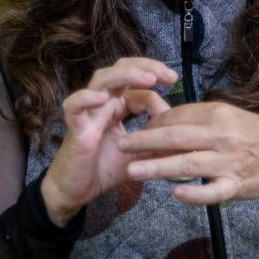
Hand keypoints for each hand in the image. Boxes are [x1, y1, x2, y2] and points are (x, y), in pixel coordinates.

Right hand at [40, 57, 174, 225]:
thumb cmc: (104, 169)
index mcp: (117, 106)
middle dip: (144, 66)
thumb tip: (185, 132)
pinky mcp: (75, 129)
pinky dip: (85, 98)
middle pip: (120, 70)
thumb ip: (157, 140)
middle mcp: (103, 104)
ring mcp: (88, 114)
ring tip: (148, 79)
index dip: (154, 74)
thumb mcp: (139, 154)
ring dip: (124, 75)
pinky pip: (73, 106)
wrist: (76, 192)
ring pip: (101, 81)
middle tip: (168, 75)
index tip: (173, 79)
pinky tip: (102, 97)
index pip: (135, 80)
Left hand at [119, 102, 258, 205]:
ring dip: (157, 167)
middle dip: (145, 142)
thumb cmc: (253, 134)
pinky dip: (195, 194)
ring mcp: (228, 163)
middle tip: (121, 146)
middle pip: (176, 138)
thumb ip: (198, 119)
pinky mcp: (236, 186)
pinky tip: (175, 194)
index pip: (178, 117)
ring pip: (188, 164)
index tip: (134, 130)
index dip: (152, 124)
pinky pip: (213, 192)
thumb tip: (163, 122)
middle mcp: (222, 136)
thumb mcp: (228, 116)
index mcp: (218, 114)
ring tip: (133, 171)